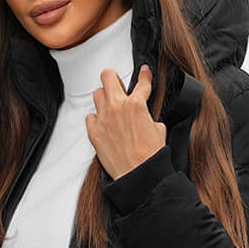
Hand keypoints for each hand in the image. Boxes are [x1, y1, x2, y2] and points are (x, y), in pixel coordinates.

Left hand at [86, 63, 166, 181]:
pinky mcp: (94, 132)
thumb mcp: (158, 129)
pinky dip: (96, 118)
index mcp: (136, 104)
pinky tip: (103, 124)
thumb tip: (146, 116)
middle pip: (108, 76)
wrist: (138, 175)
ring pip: (97, 94)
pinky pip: (90, 116)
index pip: (142, 82)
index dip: (144, 75)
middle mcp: (117, 107)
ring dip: (104, 98)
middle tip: (119, 87)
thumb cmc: (150, 156)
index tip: (144, 73)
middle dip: (114, 79)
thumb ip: (149, 116)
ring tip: (111, 107)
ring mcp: (103, 119)